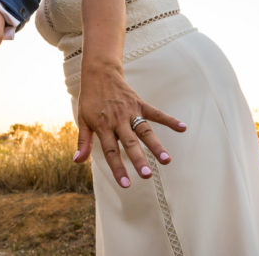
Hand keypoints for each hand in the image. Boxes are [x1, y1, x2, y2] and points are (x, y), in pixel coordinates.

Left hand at [73, 65, 186, 187]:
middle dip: (139, 160)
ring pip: (144, 131)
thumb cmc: (90, 99)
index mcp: (103, 126)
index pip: (111, 152)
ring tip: (166, 160)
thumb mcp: (82, 120)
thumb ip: (83, 142)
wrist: (99, 73)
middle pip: (130, 143)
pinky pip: (156, 113)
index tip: (126, 184)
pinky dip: (169, 120)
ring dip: (155, 145)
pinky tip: (182, 127)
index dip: (118, 168)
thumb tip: (77, 162)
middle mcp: (118, 120)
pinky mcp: (140, 103)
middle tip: (147, 175)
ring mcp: (130, 111)